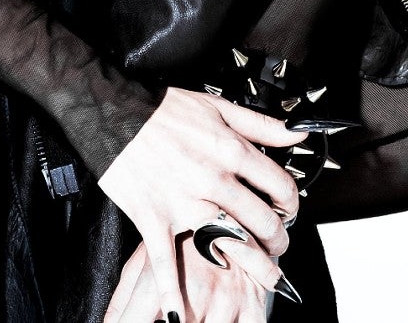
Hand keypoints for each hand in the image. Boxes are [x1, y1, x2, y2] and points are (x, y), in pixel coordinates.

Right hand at [95, 86, 300, 322]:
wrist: (113, 113)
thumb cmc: (162, 111)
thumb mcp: (217, 106)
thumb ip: (260, 124)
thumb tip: (294, 133)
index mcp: (230, 150)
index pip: (279, 184)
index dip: (292, 202)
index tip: (288, 210)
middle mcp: (213, 179)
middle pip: (262, 220)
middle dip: (278, 239)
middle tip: (278, 245)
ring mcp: (184, 203)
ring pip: (230, 243)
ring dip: (253, 265)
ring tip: (263, 275)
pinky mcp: (155, 219)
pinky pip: (165, 261)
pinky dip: (172, 290)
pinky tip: (180, 312)